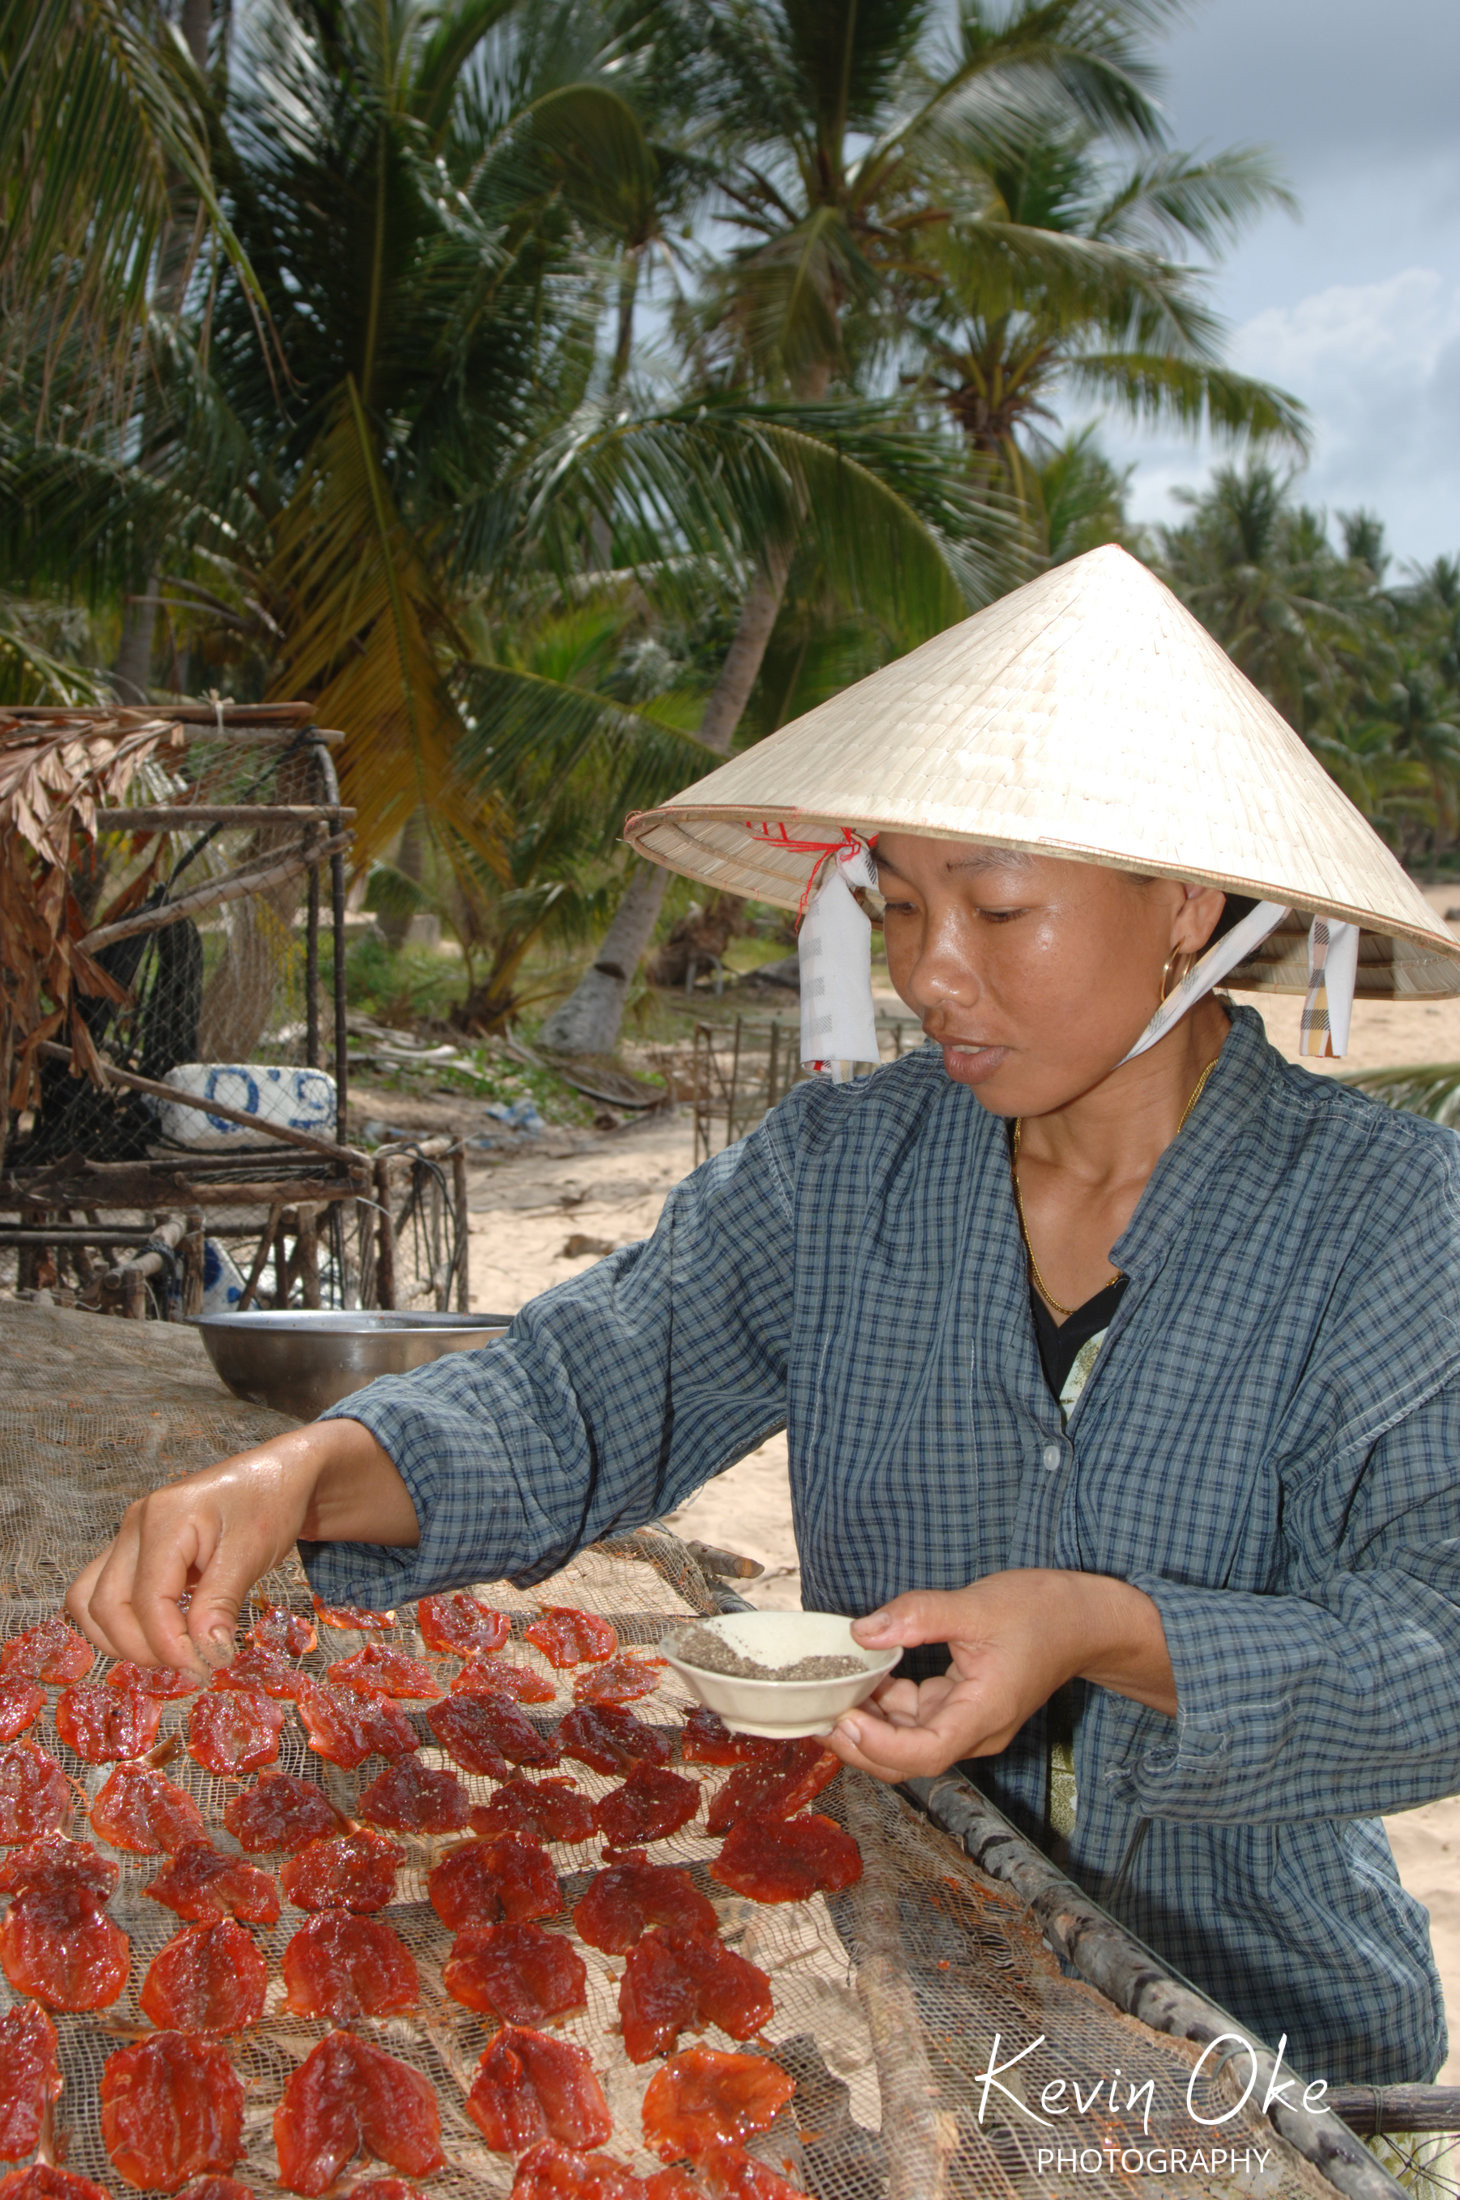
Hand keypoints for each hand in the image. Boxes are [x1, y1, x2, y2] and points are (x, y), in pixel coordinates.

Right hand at [66, 1419, 418, 1676]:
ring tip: (171, 1654)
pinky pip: (104, 1592)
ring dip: (120, 1639)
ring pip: (90, 1601)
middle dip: (142, 1648)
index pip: (147, 1600)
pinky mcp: (133, 1549)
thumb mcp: (251, 1554)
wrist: (276, 1475)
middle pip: (105, 1605)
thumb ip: (220, 1604)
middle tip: (191, 1666)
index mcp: (164, 1519)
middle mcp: (135, 1524)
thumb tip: (204, 1655)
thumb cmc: (268, 1503)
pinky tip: (162, 1635)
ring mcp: (129, 1535)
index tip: (205, 1668)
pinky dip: (122, 1622)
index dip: (170, 1644)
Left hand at [825, 1568, 1175, 1782]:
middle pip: (909, 1759)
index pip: (926, 1754)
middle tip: (817, 1714)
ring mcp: (968, 1720)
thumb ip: (919, 1616)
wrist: (1085, 1619)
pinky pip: (916, 1716)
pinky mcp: (962, 1705)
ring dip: (869, 1721)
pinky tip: (865, 1676)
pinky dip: (886, 1702)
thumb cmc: (1044, 1613)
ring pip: (908, 1740)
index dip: (879, 1745)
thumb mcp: (978, 1605)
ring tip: (831, 1692)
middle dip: (860, 1744)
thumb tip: (863, 1631)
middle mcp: (975, 1729)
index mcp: (984, 1714)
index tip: (843, 1719)